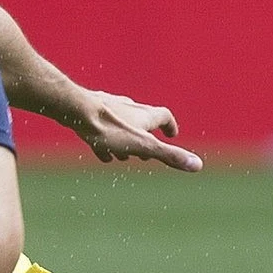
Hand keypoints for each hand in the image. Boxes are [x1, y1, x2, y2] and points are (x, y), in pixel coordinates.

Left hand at [59, 88, 202, 170]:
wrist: (75, 110)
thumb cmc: (109, 128)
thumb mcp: (143, 147)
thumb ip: (169, 155)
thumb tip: (198, 165)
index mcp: (144, 115)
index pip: (164, 116)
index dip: (169, 126)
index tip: (172, 135)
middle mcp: (128, 108)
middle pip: (142, 120)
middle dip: (145, 138)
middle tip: (146, 154)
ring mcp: (108, 108)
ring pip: (121, 124)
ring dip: (125, 140)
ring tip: (123, 156)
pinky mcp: (90, 112)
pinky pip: (101, 127)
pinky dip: (106, 141)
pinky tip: (101, 153)